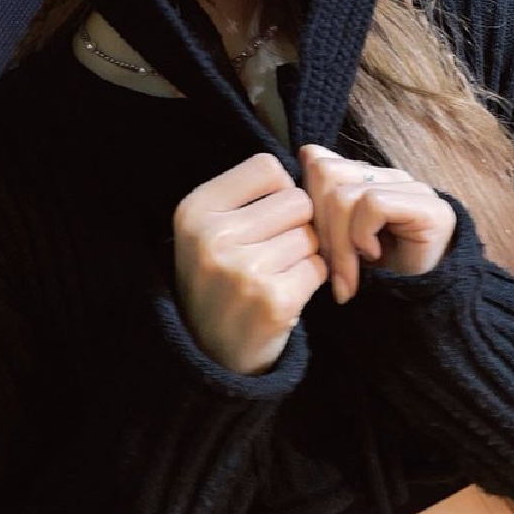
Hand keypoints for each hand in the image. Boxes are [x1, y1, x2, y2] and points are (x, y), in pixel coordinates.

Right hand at [173, 152, 326, 375]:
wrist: (210, 354)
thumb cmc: (219, 280)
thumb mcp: (208, 229)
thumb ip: (248, 194)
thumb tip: (311, 158)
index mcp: (194, 210)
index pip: (267, 167)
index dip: (278, 190)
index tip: (266, 216)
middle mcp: (213, 236)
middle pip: (296, 200)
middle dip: (296, 224)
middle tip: (274, 251)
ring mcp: (243, 270)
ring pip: (311, 234)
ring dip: (305, 254)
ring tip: (276, 274)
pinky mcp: (274, 300)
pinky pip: (319, 267)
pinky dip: (312, 280)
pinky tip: (287, 294)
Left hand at [298, 144, 456, 304]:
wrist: (423, 303)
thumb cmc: (376, 273)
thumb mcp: (337, 240)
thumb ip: (324, 204)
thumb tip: (305, 154)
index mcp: (364, 177)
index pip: (318, 160)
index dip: (306, 201)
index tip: (311, 245)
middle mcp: (386, 175)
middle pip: (326, 173)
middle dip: (318, 226)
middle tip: (328, 268)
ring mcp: (409, 187)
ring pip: (345, 194)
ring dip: (339, 243)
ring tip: (348, 274)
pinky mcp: (427, 206)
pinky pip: (373, 204)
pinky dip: (363, 236)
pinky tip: (373, 256)